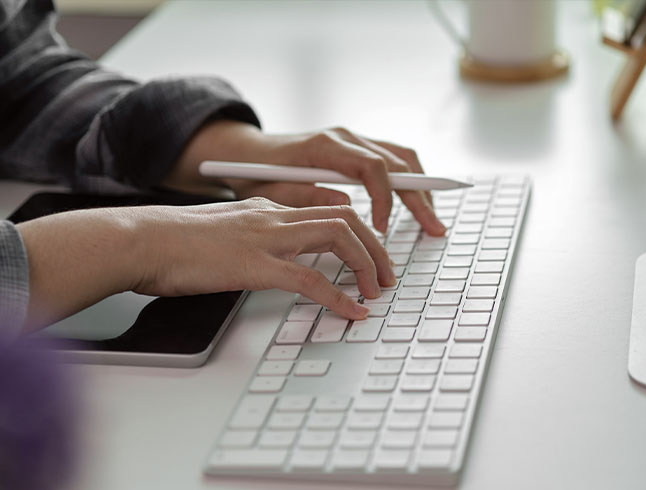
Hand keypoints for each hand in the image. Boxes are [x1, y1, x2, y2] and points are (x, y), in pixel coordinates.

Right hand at [17, 198, 393, 331]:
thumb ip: (252, 238)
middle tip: (386, 276)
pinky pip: (311, 280)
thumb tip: (271, 259)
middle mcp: (274, 216)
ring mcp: (266, 238)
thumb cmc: (171, 243)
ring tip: (377, 292)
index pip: (327, 208)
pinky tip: (354, 312)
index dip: (358, 229)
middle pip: (344, 219)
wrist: (139, 240)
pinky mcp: (255, 265)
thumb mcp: (222, 233)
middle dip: (375, 247)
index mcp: (266, 208)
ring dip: (366, 265)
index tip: (371, 251)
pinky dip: (339, 297)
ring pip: (338, 238)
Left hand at [166, 121, 446, 235]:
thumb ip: (307, 198)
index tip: (382, 228)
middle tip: (434, 229)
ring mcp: (353, 140)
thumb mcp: (272, 193)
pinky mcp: (355, 149)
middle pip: (398, 161)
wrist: (244, 153)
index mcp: (325, 146)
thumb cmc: (253, 174)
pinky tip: (416, 204)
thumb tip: (346, 207)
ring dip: (421, 189)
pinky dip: (409, 181)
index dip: (385, 198)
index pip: (373, 166)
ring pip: (403, 157)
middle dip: (419, 197)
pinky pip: (393, 160)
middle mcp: (345, 137)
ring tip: (433, 220)